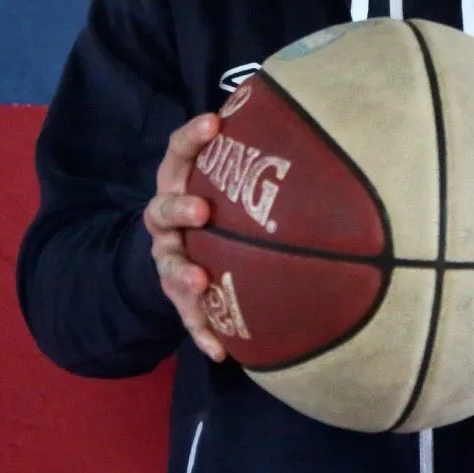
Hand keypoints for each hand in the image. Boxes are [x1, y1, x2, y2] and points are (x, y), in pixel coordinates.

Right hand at [144, 112, 226, 361]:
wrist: (183, 250)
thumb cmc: (218, 202)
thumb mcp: (226, 177)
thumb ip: (250, 158)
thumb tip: (311, 122)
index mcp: (178, 179)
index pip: (179, 151)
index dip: (192, 136)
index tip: (214, 123)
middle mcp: (166, 217)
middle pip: (162, 209)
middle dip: (179, 208)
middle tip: (201, 210)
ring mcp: (169, 257)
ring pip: (169, 266)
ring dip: (183, 274)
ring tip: (200, 282)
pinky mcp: (177, 295)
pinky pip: (188, 317)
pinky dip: (202, 332)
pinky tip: (220, 350)